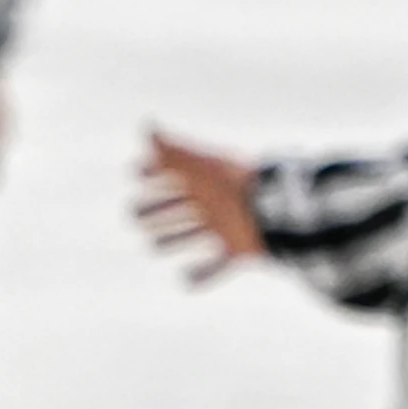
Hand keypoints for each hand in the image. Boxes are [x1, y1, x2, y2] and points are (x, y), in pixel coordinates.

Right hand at [135, 129, 266, 283]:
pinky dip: (201, 275)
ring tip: (155, 247)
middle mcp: (215, 202)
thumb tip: (146, 126)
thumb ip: (172, 151)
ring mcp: (227, 226)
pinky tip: (185, 281)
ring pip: (194, 233)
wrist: (273, 212)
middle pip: (180, 205)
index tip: (134, 173)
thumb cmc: (233, 187)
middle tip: (135, 217)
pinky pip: (217, 266)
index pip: (174, 172)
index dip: (153, 171)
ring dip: (175, 239)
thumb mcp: (199, 167)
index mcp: (207, 179)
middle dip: (158, 210)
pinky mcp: (239, 250)